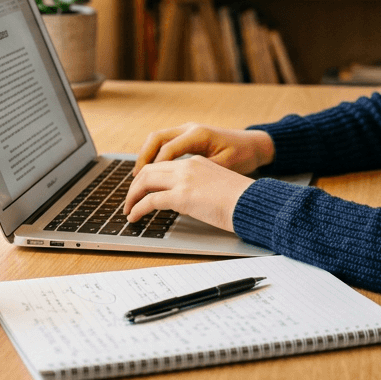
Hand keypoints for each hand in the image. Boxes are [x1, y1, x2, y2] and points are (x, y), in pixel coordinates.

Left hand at [122, 155, 254, 231]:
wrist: (252, 202)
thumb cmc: (240, 200)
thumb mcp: (216, 186)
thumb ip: (198, 188)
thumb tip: (185, 203)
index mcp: (196, 162)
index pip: (163, 165)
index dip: (147, 177)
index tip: (141, 189)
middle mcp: (187, 167)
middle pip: (149, 170)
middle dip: (135, 186)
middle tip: (129, 200)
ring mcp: (184, 180)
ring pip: (145, 182)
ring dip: (132, 197)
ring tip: (128, 210)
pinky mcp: (182, 196)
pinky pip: (150, 201)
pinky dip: (138, 208)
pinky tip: (134, 217)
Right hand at [134, 123, 274, 175]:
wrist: (254, 144)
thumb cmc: (243, 155)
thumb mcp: (225, 166)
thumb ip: (202, 173)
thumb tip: (180, 187)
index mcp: (197, 134)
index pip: (167, 150)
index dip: (154, 168)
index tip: (145, 185)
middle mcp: (189, 129)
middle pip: (156, 138)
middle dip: (143, 158)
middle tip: (135, 179)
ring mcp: (188, 130)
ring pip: (157, 139)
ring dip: (146, 156)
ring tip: (138, 177)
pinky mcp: (189, 137)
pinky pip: (165, 143)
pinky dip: (155, 155)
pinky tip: (153, 171)